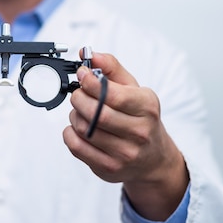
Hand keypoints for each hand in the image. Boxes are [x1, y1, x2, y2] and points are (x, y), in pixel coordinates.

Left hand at [63, 52, 188, 220]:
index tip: (82, 75)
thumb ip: (111, 68)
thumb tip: (88, 54)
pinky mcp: (108, 168)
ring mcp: (124, 153)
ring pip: (84, 128)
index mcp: (147, 107)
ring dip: (75, 115)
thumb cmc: (140, 118)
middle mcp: (139, 132)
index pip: (114, 95)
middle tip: (78, 93)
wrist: (153, 158)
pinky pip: (76, 147)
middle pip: (96, 113)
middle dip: (79, 98)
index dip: (91, 83)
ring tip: (81, 111)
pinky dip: (70, 133)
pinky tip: (78, 128)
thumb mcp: (134, 89)